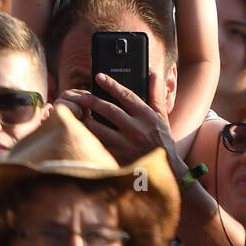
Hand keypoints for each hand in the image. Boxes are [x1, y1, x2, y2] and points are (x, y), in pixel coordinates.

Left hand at [58, 71, 176, 166]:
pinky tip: (83, 131)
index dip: (111, 84)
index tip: (99, 76)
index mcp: (147, 117)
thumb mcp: (162, 117)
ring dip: (88, 120)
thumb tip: (154, 75)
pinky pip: (100, 144)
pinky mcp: (118, 157)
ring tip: (79, 114)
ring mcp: (126, 144)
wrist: (166, 170)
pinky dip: (90, 137)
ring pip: (100, 128)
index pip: (126, 95)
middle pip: (109, 110)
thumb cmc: (163, 141)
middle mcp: (136, 129)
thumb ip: (156, 95)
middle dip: (92, 101)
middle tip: (80, 95)